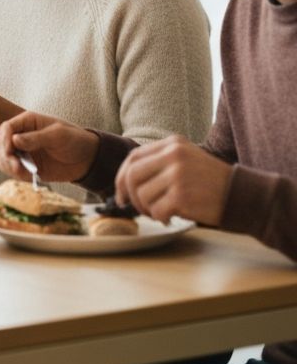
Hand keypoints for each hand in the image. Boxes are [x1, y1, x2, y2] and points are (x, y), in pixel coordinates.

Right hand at [0, 111, 99, 183]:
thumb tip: (14, 140)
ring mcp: (23, 152)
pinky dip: (17, 175)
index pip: (6, 128)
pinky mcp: (26, 166)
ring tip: (22, 172)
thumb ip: (36, 138)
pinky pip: (12, 171)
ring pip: (2, 159)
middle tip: (16, 166)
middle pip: (0, 144)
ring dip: (8, 167)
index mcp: (27, 122)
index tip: (10, 151)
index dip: (4, 139)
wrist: (86, 159)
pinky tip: (29, 175)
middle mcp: (21, 136)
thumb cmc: (74, 140)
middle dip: (5, 156)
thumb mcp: (58, 135)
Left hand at [114, 136, 230, 225]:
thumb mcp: (185, 160)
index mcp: (172, 144)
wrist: (242, 195)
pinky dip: (160, 218)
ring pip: (142, 195)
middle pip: (132, 175)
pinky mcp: (182, 195)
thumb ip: (159, 163)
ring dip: (147, 210)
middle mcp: (173, 155)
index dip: (122, 177)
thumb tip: (124, 182)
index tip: (121, 194)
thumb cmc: (210, 182)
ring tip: (161, 213)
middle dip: (130, 196)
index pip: (133, 157)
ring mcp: (177, 174)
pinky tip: (170, 218)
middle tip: (137, 209)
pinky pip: (156, 210)